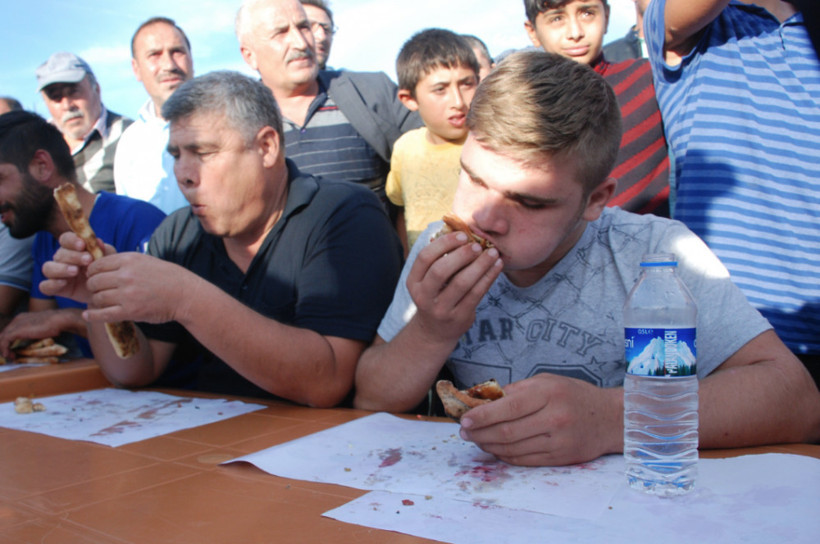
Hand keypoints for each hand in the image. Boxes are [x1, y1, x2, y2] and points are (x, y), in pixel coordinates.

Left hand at [0, 309, 83, 357]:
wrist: (58, 320)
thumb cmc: (55, 323)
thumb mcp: (42, 326)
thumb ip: (35, 330)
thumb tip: (37, 337)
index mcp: (22, 318)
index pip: (10, 330)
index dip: (9, 341)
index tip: (13, 349)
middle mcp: (16, 320)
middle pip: (3, 334)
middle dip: (4, 345)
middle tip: (10, 354)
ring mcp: (15, 325)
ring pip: (2, 338)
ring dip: (4, 349)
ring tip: (10, 357)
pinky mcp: (16, 331)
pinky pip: (4, 342)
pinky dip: (5, 350)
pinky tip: (10, 355)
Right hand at [39, 231, 114, 303]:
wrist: (107, 292)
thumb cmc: (105, 270)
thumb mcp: (108, 259)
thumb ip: (103, 250)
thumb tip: (97, 241)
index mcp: (73, 248)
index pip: (66, 239)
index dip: (72, 240)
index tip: (83, 244)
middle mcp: (62, 259)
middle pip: (59, 254)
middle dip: (73, 256)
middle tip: (88, 260)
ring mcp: (57, 274)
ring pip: (48, 268)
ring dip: (61, 268)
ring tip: (75, 271)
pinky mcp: (56, 288)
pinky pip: (45, 286)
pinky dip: (52, 284)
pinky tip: (63, 283)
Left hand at [81, 252, 192, 324]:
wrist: (184, 294)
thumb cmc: (166, 277)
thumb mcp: (145, 260)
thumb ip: (123, 262)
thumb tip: (100, 263)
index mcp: (128, 260)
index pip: (96, 265)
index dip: (92, 272)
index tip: (94, 277)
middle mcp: (126, 276)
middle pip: (94, 282)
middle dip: (92, 287)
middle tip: (97, 291)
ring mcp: (127, 294)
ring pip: (97, 298)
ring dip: (96, 301)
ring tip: (100, 302)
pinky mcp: (130, 311)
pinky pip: (103, 314)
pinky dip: (93, 316)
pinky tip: (87, 316)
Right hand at [407, 231, 502, 342]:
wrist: (436, 332)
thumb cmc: (436, 296)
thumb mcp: (428, 281)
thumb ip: (439, 260)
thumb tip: (461, 231)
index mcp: (414, 282)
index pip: (424, 258)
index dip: (444, 243)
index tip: (462, 235)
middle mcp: (424, 296)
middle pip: (440, 270)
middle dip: (461, 254)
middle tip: (477, 245)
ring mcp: (441, 309)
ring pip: (462, 283)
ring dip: (480, 264)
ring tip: (493, 252)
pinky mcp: (459, 317)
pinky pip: (477, 293)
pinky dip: (489, 277)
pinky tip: (497, 266)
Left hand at [458, 373, 623, 465]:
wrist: (610, 419)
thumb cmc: (574, 395)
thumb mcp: (546, 382)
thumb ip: (516, 391)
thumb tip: (482, 400)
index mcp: (548, 393)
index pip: (508, 406)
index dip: (482, 415)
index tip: (464, 420)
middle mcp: (555, 417)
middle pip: (507, 431)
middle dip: (480, 433)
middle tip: (464, 433)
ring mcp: (558, 441)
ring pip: (513, 448)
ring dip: (489, 446)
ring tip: (476, 440)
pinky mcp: (560, 459)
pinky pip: (524, 460)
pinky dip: (505, 456)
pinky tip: (495, 449)